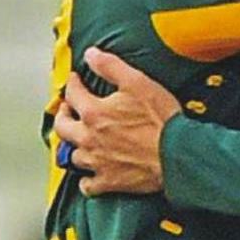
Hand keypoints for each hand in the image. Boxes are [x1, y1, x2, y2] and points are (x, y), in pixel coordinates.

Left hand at [55, 47, 182, 196]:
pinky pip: (87, 185)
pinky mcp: (109, 181)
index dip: (72, 84)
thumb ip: (111, 67)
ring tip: (78, 140)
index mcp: (94, 113)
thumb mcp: (138, 82)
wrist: (176, 154)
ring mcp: (97, 162)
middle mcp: (89, 138)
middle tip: (67, 110)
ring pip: (73, 156)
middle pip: (63, 127)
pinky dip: (86, 179)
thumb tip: (91, 55)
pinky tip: (90, 174)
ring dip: (74, 146)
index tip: (75, 80)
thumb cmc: (161, 120)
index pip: (72, 94)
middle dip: (63, 115)